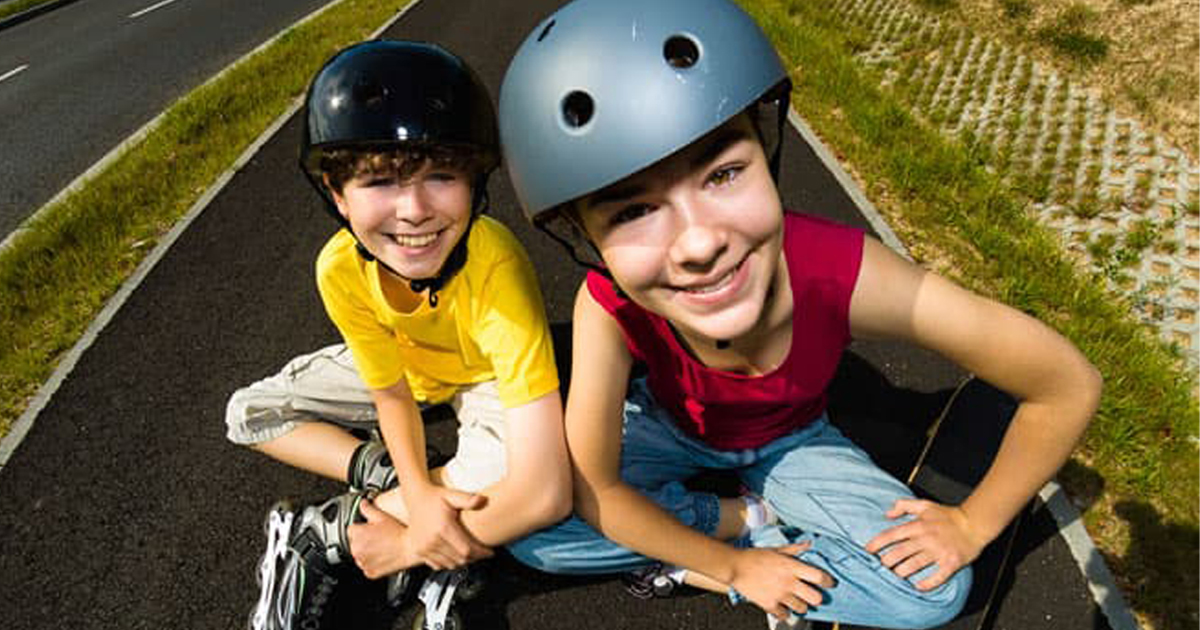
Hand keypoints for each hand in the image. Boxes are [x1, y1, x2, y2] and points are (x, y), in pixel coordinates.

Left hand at [348, 500, 415, 578]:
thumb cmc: (398, 532)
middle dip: (363, 540)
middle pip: (354, 543)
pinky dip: (372, 563)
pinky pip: (367, 567)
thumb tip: (362, 504)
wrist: (411, 548)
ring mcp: (363, 563)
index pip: (351, 529)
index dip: (361, 527)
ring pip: (360, 555)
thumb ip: (367, 508)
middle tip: (378, 537)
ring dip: (367, 552)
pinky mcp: (370, 573)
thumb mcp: (382, 516)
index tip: (369, 528)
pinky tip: (383, 555)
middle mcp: (357, 550)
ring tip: (382, 546)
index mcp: (357, 534)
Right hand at [402, 484, 492, 569]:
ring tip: (471, 554)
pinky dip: (449, 564)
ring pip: (450, 565)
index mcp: (443, 528)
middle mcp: (432, 541)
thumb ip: (467, 499)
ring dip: (463, 562)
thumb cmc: (436, 496)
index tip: (490, 552)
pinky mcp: (419, 552)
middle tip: (483, 553)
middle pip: (460, 559)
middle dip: (475, 558)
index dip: (481, 553)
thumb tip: (482, 500)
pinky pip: (438, 566)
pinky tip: (455, 556)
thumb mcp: (452, 495)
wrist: (416, 498)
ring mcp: (424, 548)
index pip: (467, 549)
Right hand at [729, 543, 832, 622]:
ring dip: (801, 606)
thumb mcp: (777, 549)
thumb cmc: (755, 556)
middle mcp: (788, 582)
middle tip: (811, 595)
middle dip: (816, 598)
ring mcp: (779, 595)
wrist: (735, 566)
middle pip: (815, 598)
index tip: (829, 583)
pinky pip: (785, 615)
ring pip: (802, 608)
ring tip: (795, 601)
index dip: (828, 581)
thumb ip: (795, 549)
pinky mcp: (769, 604)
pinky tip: (782, 607)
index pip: (819, 577)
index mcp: (791, 567)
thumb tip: (809, 544)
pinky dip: (785, 613)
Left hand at [865, 499, 986, 589]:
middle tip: (880, 566)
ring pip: (915, 564)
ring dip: (902, 572)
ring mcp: (939, 551)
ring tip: (895, 576)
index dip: (878, 543)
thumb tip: (888, 513)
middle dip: (887, 561)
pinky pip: (938, 576)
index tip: (868, 550)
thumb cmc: (949, 516)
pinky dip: (928, 583)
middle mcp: (926, 538)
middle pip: (900, 552)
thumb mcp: (925, 505)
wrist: (975, 523)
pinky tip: (918, 587)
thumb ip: (904, 505)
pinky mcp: (951, 562)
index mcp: (919, 525)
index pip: (893, 535)